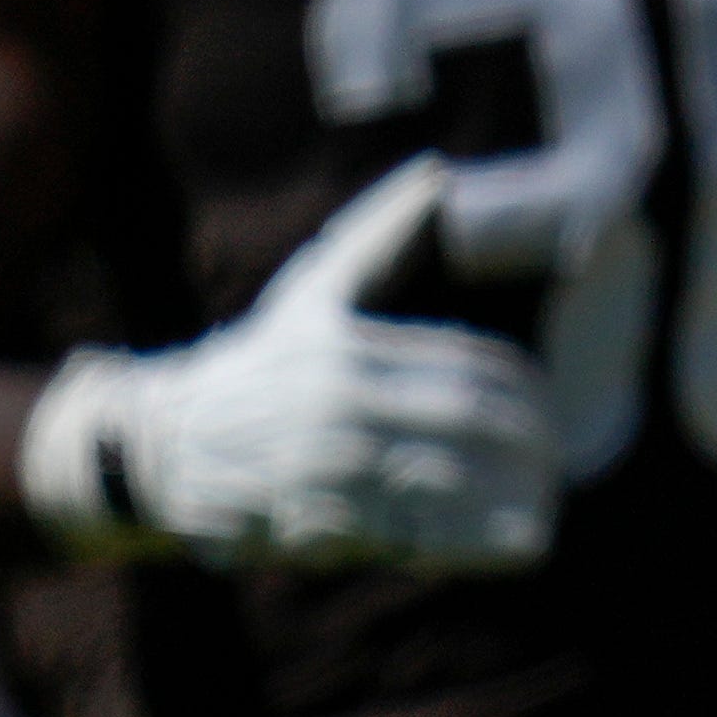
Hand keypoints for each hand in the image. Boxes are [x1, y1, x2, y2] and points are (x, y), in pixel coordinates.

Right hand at [15, 162, 560, 572]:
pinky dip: (475, 542)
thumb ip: (378, 235)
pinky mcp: (314, 524)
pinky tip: (517, 544)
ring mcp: (325, 467)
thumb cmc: (258, 364)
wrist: (158, 447)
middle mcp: (339, 404)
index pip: (473, 367)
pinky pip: (416, 535)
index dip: (528, 395)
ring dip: (514, 497)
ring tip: (548, 506)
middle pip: (471, 424)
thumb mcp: (313, 292)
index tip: (552, 415)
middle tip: (558, 464)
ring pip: (451, 482)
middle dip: (531, 447)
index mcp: (348, 348)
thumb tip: (438, 172)